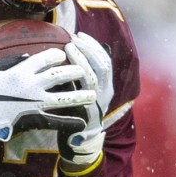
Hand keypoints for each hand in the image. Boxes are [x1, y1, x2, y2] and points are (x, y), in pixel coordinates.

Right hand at [0, 48, 95, 147]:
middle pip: (59, 74)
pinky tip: (80, 123)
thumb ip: (9, 62)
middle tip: (83, 71)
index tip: (63, 55)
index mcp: (21, 69)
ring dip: (80, 95)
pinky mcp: (34, 119)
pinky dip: (70, 122)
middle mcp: (31, 83)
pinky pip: (56, 120)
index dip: (57, 56)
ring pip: (64, 96)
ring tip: (92, 94)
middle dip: (75, 71)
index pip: (46, 58)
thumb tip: (26, 55)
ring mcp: (35, 102)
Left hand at [59, 33, 112, 172]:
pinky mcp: (90, 107)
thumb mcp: (82, 93)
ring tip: (70, 46)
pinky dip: (79, 73)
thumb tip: (74, 55)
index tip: (81, 35)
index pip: (105, 59)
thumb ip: (82, 78)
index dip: (94, 45)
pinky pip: (86, 87)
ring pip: (95, 73)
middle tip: (74, 38)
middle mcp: (106, 92)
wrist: (80, 141)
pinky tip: (68, 66)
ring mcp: (99, 100)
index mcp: (107, 86)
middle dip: (89, 47)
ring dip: (83, 57)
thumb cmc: (77, 113)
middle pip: (102, 63)